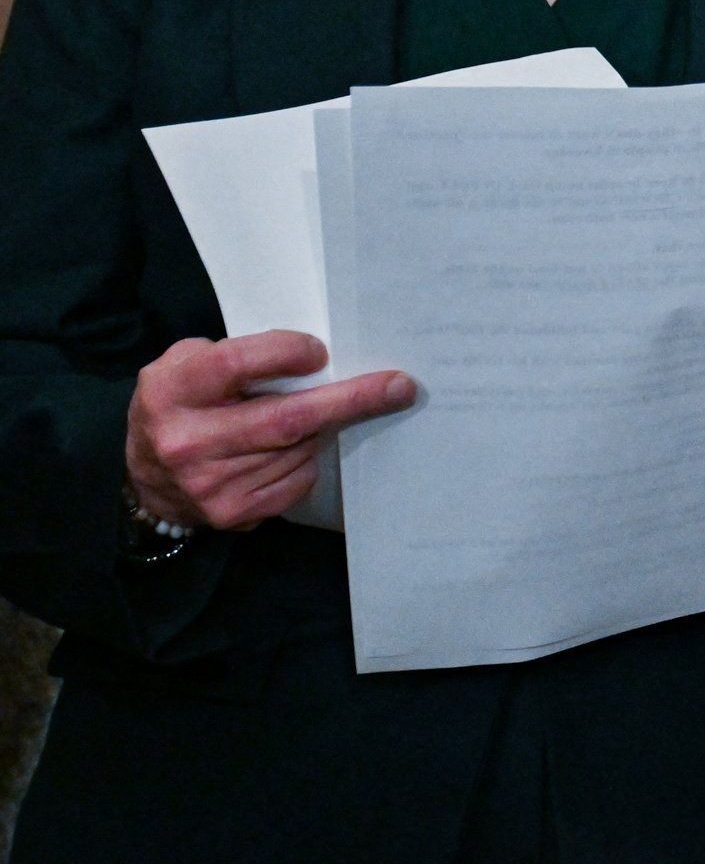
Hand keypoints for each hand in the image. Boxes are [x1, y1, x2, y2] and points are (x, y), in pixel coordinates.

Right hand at [126, 332, 415, 533]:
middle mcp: (186, 441)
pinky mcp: (232, 512)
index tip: (320, 352)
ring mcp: (209, 484)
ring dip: (321, 428)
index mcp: (172, 392)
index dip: (286, 354)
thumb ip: (238, 353)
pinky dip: (306, 458)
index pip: (237, 365)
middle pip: (286, 418)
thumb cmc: (182, 405)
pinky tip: (290, 448)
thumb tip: (315, 359)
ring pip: (298, 448)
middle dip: (350, 400)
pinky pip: (297, 478)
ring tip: (313, 415)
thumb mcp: (188, 363)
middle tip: (398, 386)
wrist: (146, 479)